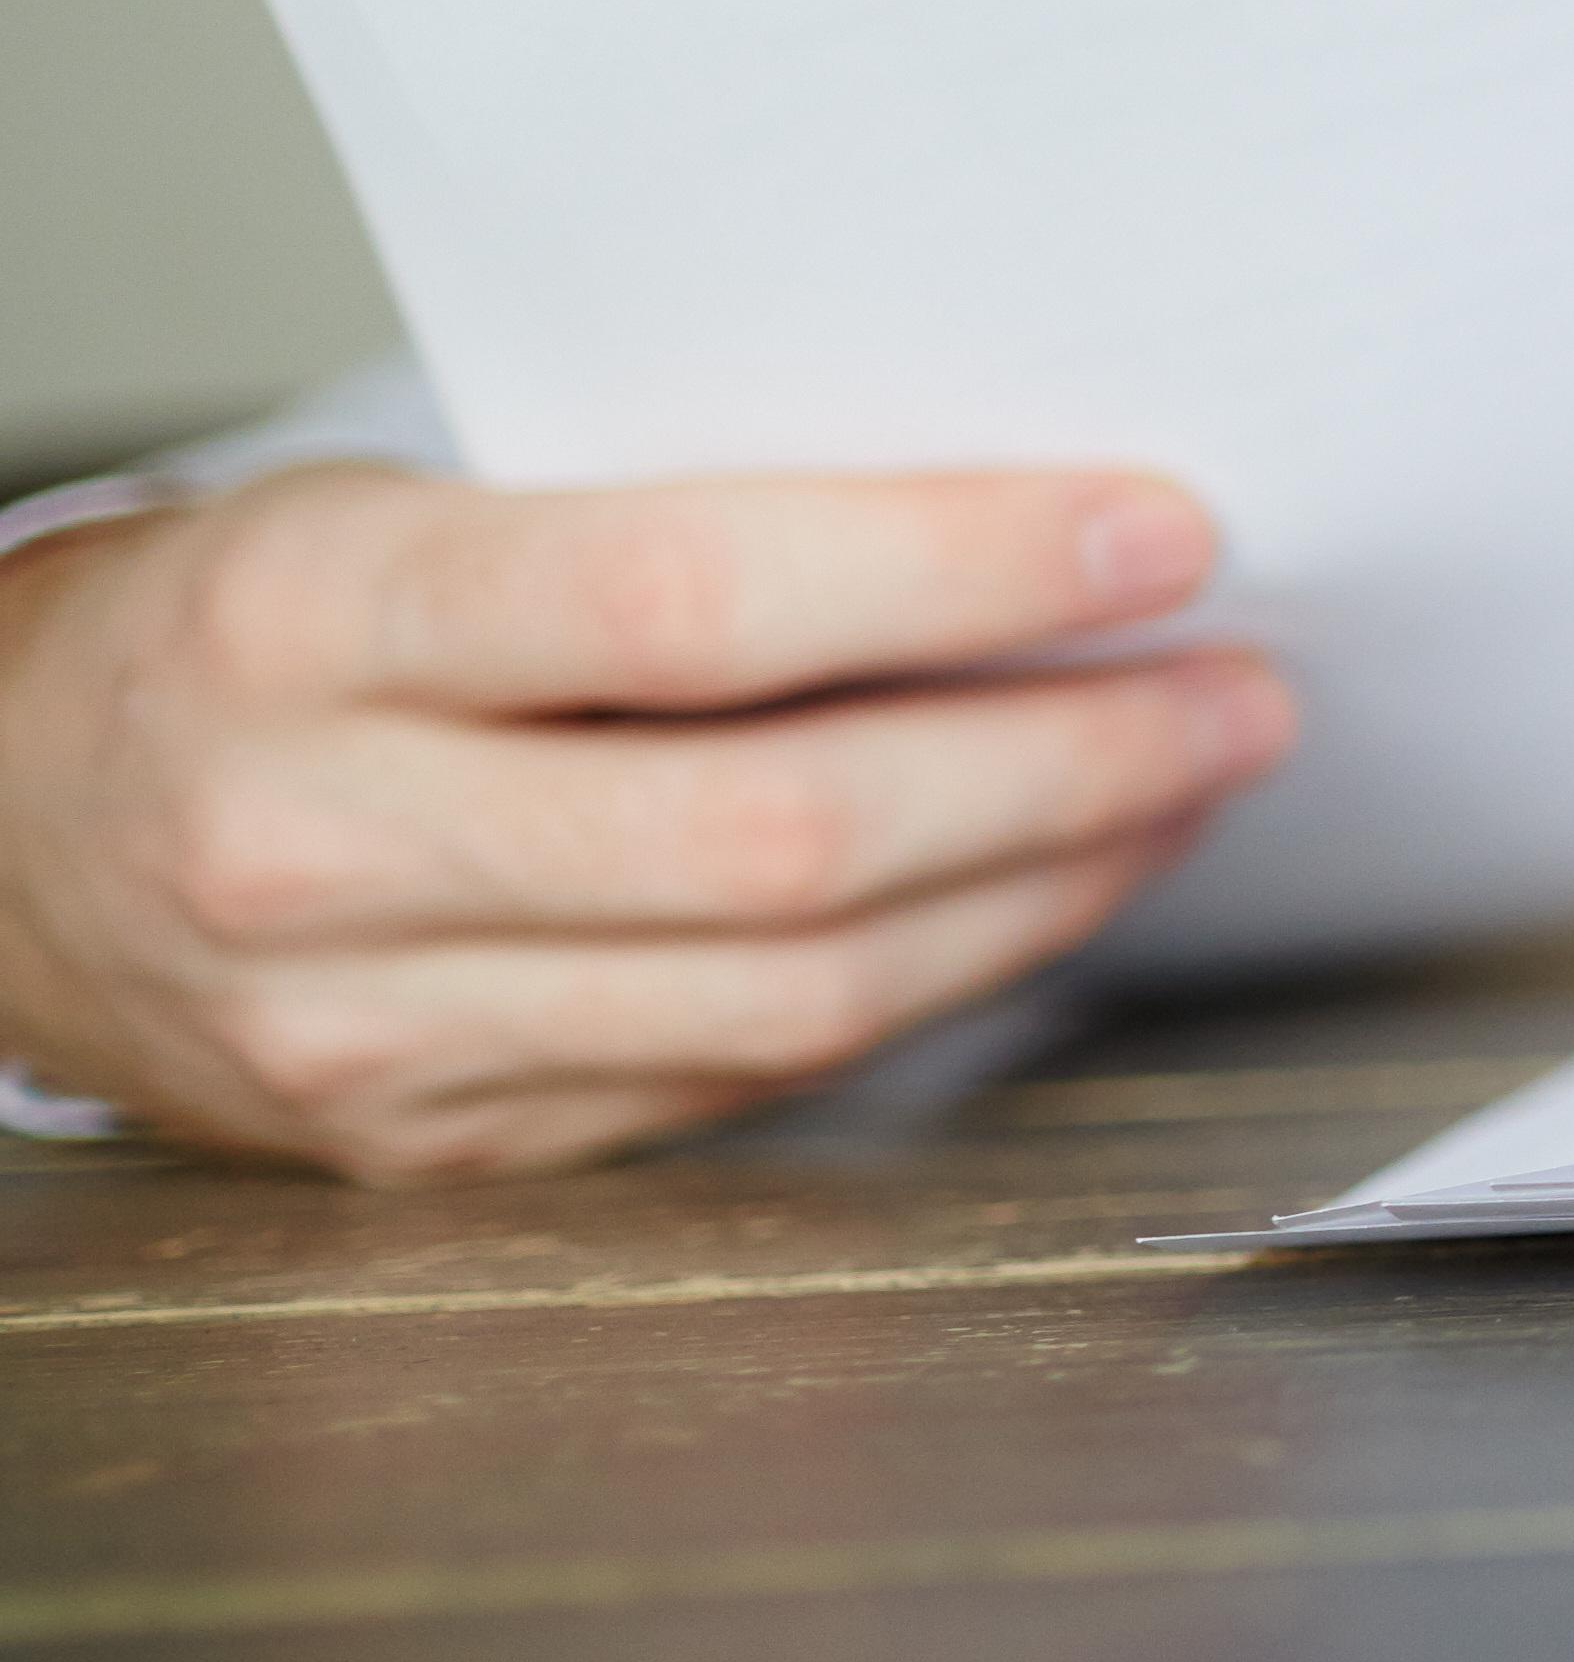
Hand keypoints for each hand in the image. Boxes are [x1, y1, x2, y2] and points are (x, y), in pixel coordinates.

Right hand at [0, 465, 1291, 1180]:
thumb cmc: (245, 629)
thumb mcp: (395, 514)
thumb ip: (665, 533)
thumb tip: (1024, 529)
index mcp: (311, 624)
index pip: (701, 601)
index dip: (963, 569)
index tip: (1159, 532)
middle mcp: (324, 845)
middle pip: (787, 836)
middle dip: (1065, 762)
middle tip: (1240, 688)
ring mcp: (374, 1033)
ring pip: (799, 990)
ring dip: (1045, 886)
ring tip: (1186, 781)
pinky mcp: (442, 1148)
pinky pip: (750, 1074)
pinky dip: (934, 980)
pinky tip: (1040, 890)